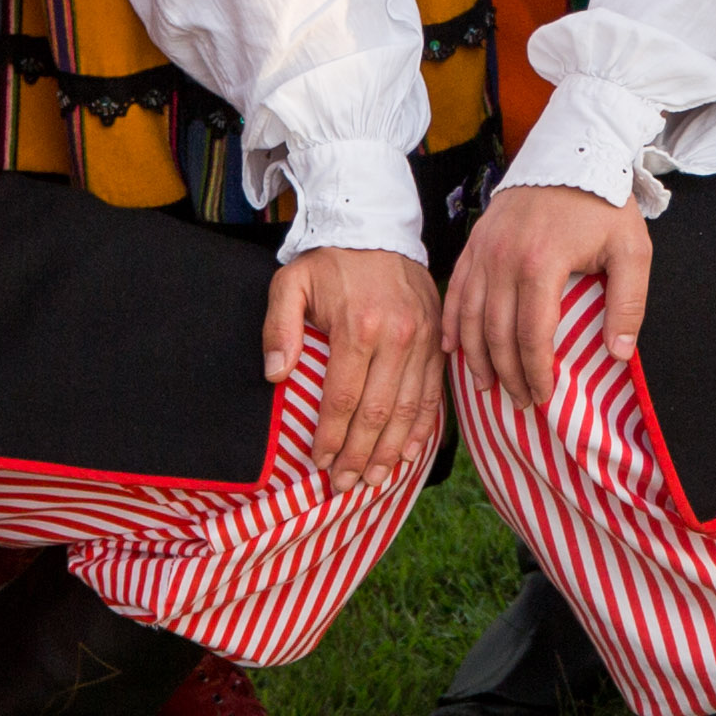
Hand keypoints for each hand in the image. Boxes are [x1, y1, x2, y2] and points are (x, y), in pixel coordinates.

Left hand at [263, 243, 444, 494]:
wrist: (378, 230)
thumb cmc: (330, 262)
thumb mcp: (290, 282)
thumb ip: (278, 327)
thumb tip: (276, 374)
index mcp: (358, 325)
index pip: (343, 398)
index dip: (330, 437)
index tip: (318, 463)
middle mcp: (397, 337)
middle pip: (377, 412)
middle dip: (359, 456)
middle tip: (343, 485)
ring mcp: (423, 341)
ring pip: (409, 410)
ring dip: (391, 452)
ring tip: (374, 480)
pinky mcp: (438, 342)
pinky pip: (434, 394)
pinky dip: (423, 428)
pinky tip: (410, 453)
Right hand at [443, 180, 653, 409]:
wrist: (572, 149)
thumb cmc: (604, 202)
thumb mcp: (632, 249)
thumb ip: (628, 303)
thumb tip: (618, 355)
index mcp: (542, 263)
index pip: (531, 335)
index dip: (535, 372)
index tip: (544, 396)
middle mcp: (504, 258)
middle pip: (497, 333)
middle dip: (507, 374)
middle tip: (519, 401)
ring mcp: (484, 249)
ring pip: (470, 316)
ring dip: (476, 357)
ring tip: (488, 386)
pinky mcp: (475, 241)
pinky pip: (456, 290)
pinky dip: (452, 323)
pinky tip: (453, 349)